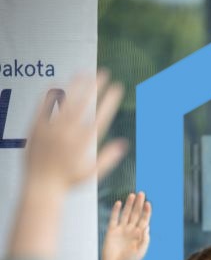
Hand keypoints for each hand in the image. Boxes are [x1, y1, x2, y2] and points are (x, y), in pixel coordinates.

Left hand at [25, 71, 126, 190]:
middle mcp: (67, 135)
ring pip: (65, 102)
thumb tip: (124, 144)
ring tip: (84, 73)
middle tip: (104, 72)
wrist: (39, 187)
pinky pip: (45, 107)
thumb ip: (108, 158)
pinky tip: (60, 85)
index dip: (110, 101)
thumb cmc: (67, 182)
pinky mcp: (36, 129)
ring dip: (76, 86)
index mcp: (83, 145)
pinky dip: (53, 95)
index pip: (101, 116)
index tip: (118, 88)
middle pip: (83, 104)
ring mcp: (50, 131)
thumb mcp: (91, 173)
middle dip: (95, 87)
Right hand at [85, 193, 151, 259]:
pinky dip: (116, 211)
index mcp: (139, 235)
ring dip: (129, 205)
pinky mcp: (111, 232)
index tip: (148, 203)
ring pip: (126, 214)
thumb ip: (144, 240)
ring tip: (132, 195)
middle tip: (141, 193)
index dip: (146, 212)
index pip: (144, 220)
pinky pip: (114, 219)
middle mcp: (131, 231)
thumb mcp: (140, 252)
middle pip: (135, 214)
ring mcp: (121, 230)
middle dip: (138, 204)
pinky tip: (119, 203)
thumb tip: (147, 227)